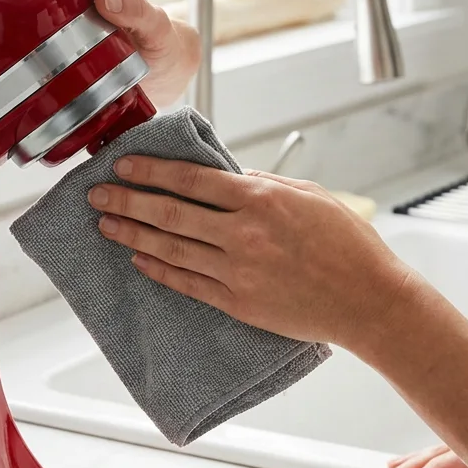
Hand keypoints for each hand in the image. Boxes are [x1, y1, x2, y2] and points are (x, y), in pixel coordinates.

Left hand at [87, 157, 417, 348]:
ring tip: (106, 225)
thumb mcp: (310, 196)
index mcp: (262, 199)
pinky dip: (159, 270)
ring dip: (133, 235)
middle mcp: (244, 233)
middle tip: (98, 194)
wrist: (369, 301)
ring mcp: (238, 271)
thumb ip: (263, 184)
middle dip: (128, 201)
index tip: (124, 165)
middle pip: (170, 213)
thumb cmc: (348, 246)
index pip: (192, 179)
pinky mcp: (238, 302)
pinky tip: (138, 260)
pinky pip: (187, 283)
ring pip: (171, 248)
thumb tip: (226, 176)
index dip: (152, 170)